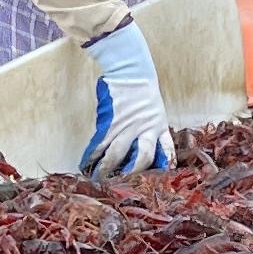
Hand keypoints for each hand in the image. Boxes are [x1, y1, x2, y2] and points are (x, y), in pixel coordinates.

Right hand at [83, 18, 172, 175]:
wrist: (130, 68)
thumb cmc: (141, 88)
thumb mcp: (154, 110)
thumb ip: (150, 129)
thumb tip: (138, 149)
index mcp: (160, 126)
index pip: (167, 151)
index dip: (164, 167)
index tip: (158, 181)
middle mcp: (146, 129)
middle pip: (143, 158)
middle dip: (132, 174)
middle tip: (122, 184)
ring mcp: (127, 126)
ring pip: (118, 155)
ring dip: (107, 169)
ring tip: (98, 179)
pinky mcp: (110, 122)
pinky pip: (100, 144)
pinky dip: (92, 156)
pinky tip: (85, 164)